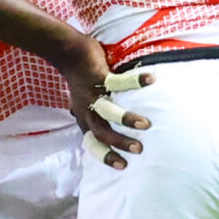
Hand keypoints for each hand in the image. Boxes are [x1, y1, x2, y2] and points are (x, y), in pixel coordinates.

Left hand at [60, 38, 148, 168]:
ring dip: (127, 119)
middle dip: (120, 143)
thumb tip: (92, 127)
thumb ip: (89, 114)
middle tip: (139, 150)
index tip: (123, 166)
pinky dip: (135, 81)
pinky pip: (118, 82)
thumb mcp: (82, 100)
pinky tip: (151, 80)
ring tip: (145, 125)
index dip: (105, 155)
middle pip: (102, 132)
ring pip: (108, 112)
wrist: (67, 52)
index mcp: (84, 117)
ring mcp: (92, 94)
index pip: (92, 142)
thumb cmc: (79, 78)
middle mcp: (87, 109)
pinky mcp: (98, 77)